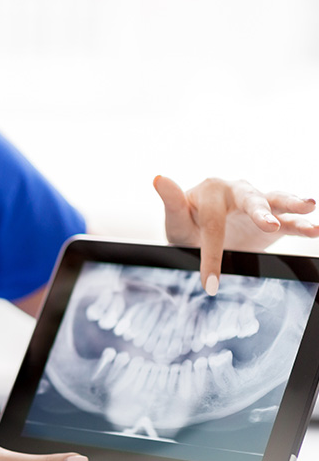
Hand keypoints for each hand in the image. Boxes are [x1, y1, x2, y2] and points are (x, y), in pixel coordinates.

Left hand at [153, 176, 318, 293]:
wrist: (202, 234)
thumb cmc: (187, 224)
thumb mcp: (176, 219)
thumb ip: (171, 201)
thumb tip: (158, 178)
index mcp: (212, 191)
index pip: (213, 223)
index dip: (210, 254)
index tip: (209, 282)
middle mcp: (237, 192)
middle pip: (250, 199)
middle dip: (259, 212)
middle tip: (268, 224)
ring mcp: (257, 205)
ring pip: (275, 202)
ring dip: (291, 205)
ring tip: (308, 206)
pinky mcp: (273, 221)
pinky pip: (289, 222)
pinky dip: (302, 224)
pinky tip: (315, 229)